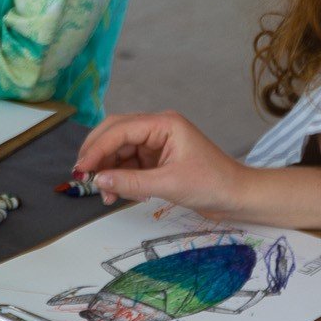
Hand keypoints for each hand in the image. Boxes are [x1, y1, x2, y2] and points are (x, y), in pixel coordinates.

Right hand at [72, 110, 247, 214]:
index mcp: (163, 123)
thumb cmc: (212, 184)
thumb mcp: (169, 184)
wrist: (237, 197)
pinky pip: (129, 163)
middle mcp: (157, 128)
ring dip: (108, 170)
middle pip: (115, 134)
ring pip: (119, 150)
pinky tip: (116, 192)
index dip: (97, 148)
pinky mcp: (156, 159)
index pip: (120, 130)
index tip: (82, 169)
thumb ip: (131, 182)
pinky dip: (119, 177)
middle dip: (97, 154)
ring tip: (104, 194)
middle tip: (82, 176)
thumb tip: (98, 180)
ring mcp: (156, 143)